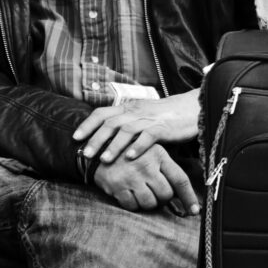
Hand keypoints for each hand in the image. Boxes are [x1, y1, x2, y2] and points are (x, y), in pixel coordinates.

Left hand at [73, 89, 200, 162]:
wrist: (192, 109)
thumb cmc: (165, 116)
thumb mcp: (142, 116)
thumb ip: (126, 123)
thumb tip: (105, 135)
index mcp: (128, 108)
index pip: (102, 113)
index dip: (87, 124)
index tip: (76, 138)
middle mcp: (136, 111)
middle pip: (111, 123)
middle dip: (96, 138)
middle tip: (85, 154)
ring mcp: (149, 119)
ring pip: (126, 130)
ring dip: (113, 145)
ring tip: (103, 159)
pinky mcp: (163, 128)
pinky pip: (148, 137)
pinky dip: (137, 147)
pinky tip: (129, 158)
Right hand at [92, 144, 199, 214]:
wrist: (97, 148)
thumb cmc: (130, 151)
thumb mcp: (150, 150)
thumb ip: (166, 168)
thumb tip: (181, 193)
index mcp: (158, 155)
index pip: (180, 180)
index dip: (189, 197)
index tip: (195, 211)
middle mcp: (146, 166)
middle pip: (166, 195)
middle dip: (163, 198)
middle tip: (155, 192)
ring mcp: (131, 177)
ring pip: (150, 203)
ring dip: (148, 203)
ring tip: (142, 192)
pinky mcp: (117, 187)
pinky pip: (133, 206)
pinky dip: (133, 204)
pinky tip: (130, 194)